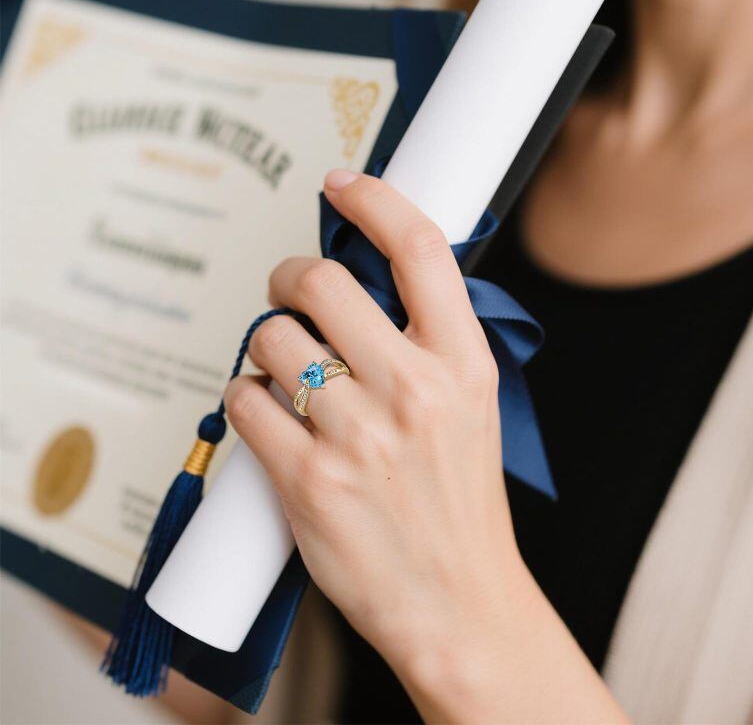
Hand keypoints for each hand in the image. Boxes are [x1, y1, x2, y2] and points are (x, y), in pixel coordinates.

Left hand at [224, 170, 626, 723]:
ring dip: (265, 342)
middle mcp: (414, 390)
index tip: (343, 184)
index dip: (375, 201)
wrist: (458, 600)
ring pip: (272, 339)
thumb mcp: (474, 407)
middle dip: (290, 276)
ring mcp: (358, 435)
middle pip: (323, 283)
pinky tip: (266, 411)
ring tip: (282, 368)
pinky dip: (244, 393)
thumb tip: (368, 286)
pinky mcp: (308, 480)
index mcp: (465, 364)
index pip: (419, 248)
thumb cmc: (460, 503)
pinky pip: (245, 398)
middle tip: (288, 292)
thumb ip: (430, 342)